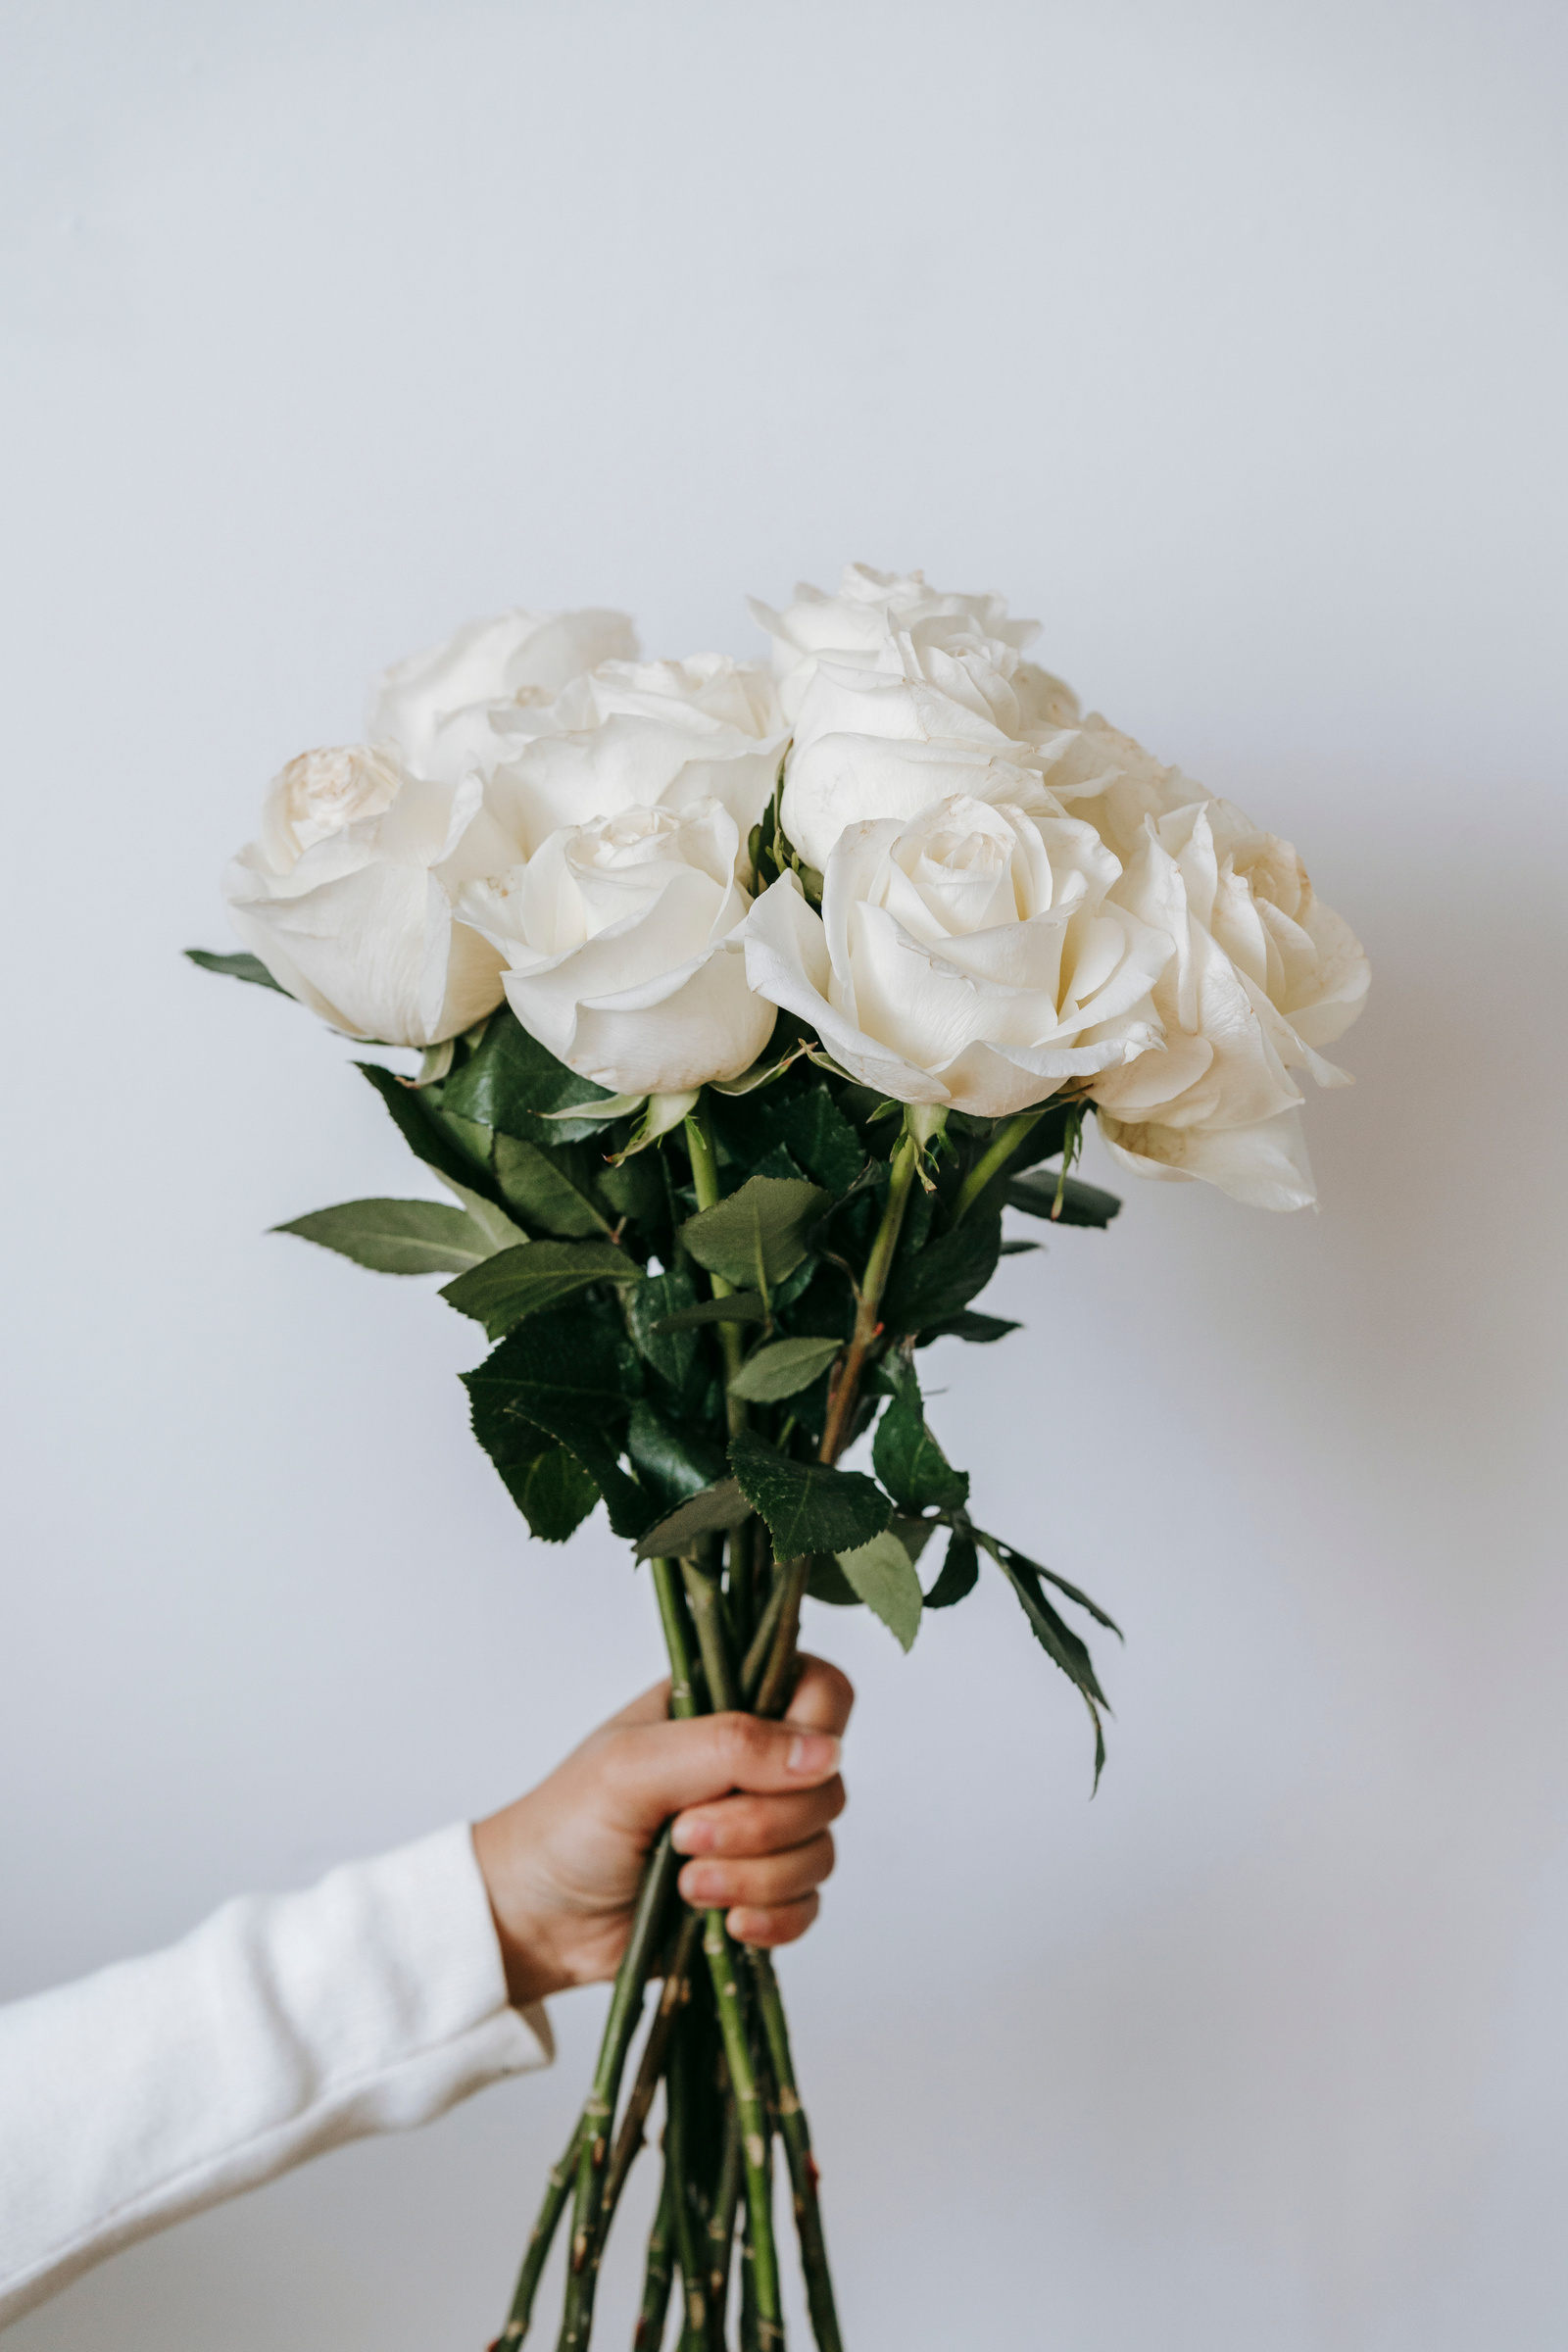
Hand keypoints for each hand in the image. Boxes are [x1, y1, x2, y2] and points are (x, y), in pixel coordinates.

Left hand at [472, 1656, 853, 2008]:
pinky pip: (807, 1907)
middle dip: (761, 1825)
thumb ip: (730, 1746)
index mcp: (724, 1706)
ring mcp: (759, 1832)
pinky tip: (722, 1924)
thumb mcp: (636, 1766)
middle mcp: (752, 1765)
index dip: (815, 1731)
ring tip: (687, 1886)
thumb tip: (825, 1753)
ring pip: (819, 1850)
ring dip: (757, 1878)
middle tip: (685, 1836)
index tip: (773, 1770)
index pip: (819, 1692)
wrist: (534, 1919)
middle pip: (826, 1785)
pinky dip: (772, 1919)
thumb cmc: (566, 1823)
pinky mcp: (759, 1894)